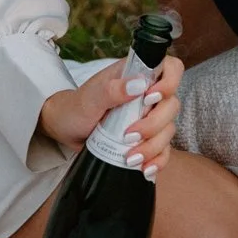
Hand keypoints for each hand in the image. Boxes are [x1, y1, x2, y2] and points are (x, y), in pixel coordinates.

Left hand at [38, 55, 184, 177]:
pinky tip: (144, 169)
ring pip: (169, 130)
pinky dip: (157, 160)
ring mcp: (149, 117)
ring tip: (130, 157)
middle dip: (154, 124)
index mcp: (136, 75)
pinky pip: (163, 150)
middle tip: (130, 134)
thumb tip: (139, 85)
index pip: (170, 68)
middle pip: (172, 105)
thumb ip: (112, 89)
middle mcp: (147, 94)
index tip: (151, 99)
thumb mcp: (90, 97)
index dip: (170, 81)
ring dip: (153, 146)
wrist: (66, 129)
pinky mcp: (147, 139)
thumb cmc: (76, 107)